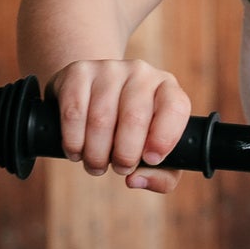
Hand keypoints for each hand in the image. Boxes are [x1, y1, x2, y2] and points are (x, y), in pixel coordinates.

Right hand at [50, 58, 189, 192]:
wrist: (93, 94)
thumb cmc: (132, 131)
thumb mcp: (154, 152)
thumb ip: (160, 176)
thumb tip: (135, 180)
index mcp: (167, 89)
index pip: (176, 108)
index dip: (164, 139)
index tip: (149, 160)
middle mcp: (141, 73)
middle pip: (134, 118)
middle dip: (124, 155)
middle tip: (119, 169)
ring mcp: (109, 69)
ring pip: (101, 119)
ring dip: (96, 153)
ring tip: (96, 164)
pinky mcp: (78, 72)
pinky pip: (74, 112)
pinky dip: (73, 140)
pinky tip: (76, 151)